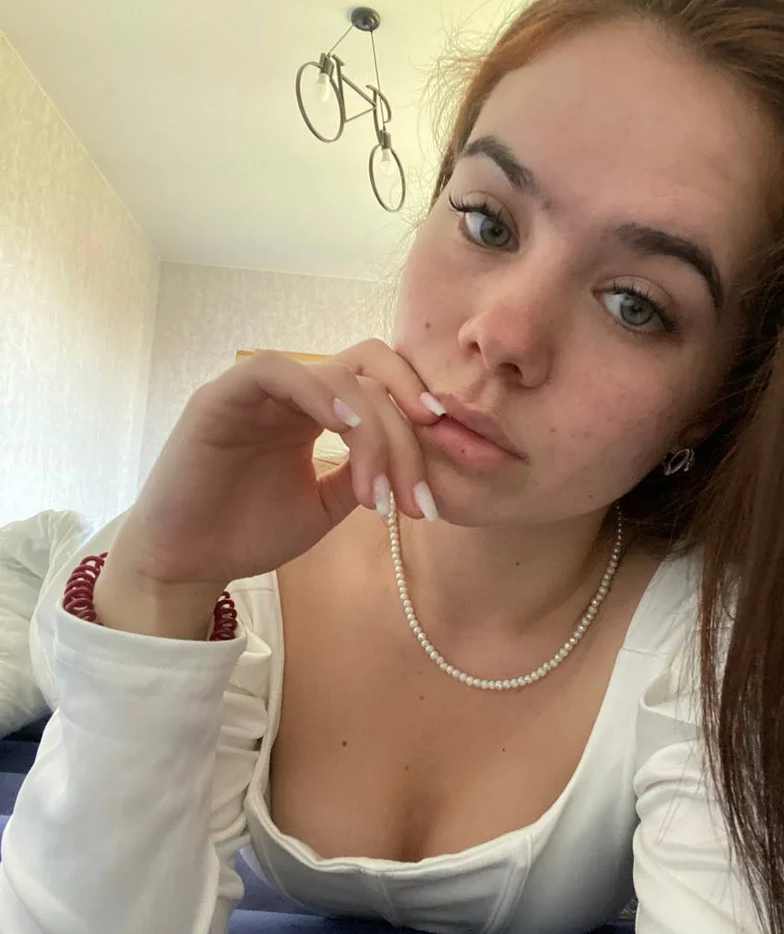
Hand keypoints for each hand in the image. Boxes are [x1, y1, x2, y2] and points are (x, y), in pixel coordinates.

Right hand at [100, 341, 444, 595]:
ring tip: (379, 493)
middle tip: (418, 494)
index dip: (418, 408)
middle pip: (369, 372)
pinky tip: (343, 429)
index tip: (447, 454)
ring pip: (335, 374)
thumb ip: (363, 475)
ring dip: (372, 431)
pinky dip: (318, 392)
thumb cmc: (249, 532)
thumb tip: (413, 464)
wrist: (187, 563)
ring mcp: (258, 390)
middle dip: (406, 431)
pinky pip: (277, 370)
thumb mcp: (326, 505)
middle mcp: (292, 393)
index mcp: (316, 411)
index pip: (379, 384)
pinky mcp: (222, 396)